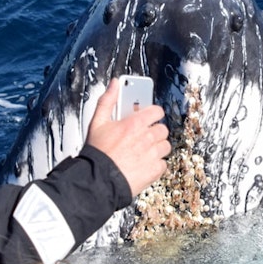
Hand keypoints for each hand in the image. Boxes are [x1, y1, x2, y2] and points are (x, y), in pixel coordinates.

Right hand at [85, 78, 170, 197]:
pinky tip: (144, 164)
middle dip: (154, 132)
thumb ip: (107, 100)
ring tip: (144, 151)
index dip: (153, 114)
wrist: (98, 180)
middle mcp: (146, 138)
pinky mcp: (154, 171)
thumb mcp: (97, 122)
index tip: (149, 117)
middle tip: (143, 136)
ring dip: (157, 148)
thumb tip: (114, 84)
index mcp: (134, 124)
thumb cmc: (97, 153)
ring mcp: (152, 155)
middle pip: (162, 129)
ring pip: (165, 146)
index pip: (157, 111)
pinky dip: (156, 165)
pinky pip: (163, 164)